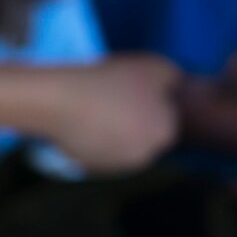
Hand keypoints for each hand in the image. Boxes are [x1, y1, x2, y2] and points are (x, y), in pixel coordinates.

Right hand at [42, 55, 180, 173]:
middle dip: (134, 120)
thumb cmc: (109, 81)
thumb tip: (176, 89)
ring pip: (121, 145)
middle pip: (144, 135)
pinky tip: (82, 122)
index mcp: (165, 133)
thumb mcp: (155, 67)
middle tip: (113, 98)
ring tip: (96, 108)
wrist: (59, 102)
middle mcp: (145, 156)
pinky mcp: (91, 169)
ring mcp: (117, 166)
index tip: (130, 88)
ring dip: (114, 131)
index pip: (166, 119)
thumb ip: (175, 80)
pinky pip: (99, 154)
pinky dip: (94, 141)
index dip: (149, 101)